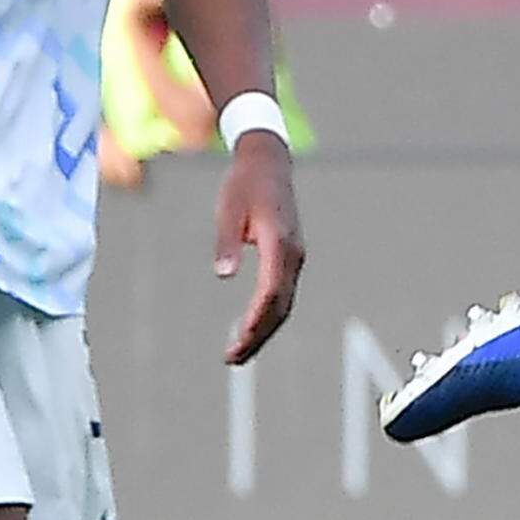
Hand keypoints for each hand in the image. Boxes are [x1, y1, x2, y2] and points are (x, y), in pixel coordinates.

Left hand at [211, 133, 303, 363]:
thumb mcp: (228, 209)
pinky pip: (283, 293)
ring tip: (238, 352)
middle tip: (232, 359)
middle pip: (280, 306)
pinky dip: (269, 315)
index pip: (270, 292)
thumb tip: (223, 275)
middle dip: (258, 336)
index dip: (255, 320)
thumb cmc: (243, 184)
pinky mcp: (291, 256)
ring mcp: (295, 256)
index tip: (237, 340)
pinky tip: (252, 326)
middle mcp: (293, 254)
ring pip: (284, 303)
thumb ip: (226, 242)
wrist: (267, 161)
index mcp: (279, 243)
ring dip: (264, 330)